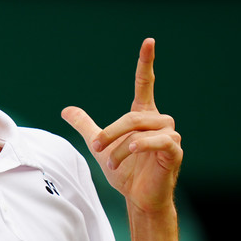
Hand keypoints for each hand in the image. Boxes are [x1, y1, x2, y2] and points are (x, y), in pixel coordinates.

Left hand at [62, 38, 181, 213]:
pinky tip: (133, 148)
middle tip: (97, 148)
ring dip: (121, 146)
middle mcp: (160, 122)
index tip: (148, 41)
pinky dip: (143, 143)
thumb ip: (86, 126)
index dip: (146, 63)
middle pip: (133, 116)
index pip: (145, 84)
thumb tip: (66, 110)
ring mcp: (170, 136)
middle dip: (110, 132)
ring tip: (111, 162)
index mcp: (143, 117)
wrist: (139, 199)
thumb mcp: (99, 146)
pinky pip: (161, 140)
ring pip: (141, 128)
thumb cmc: (125, 174)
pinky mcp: (175, 152)